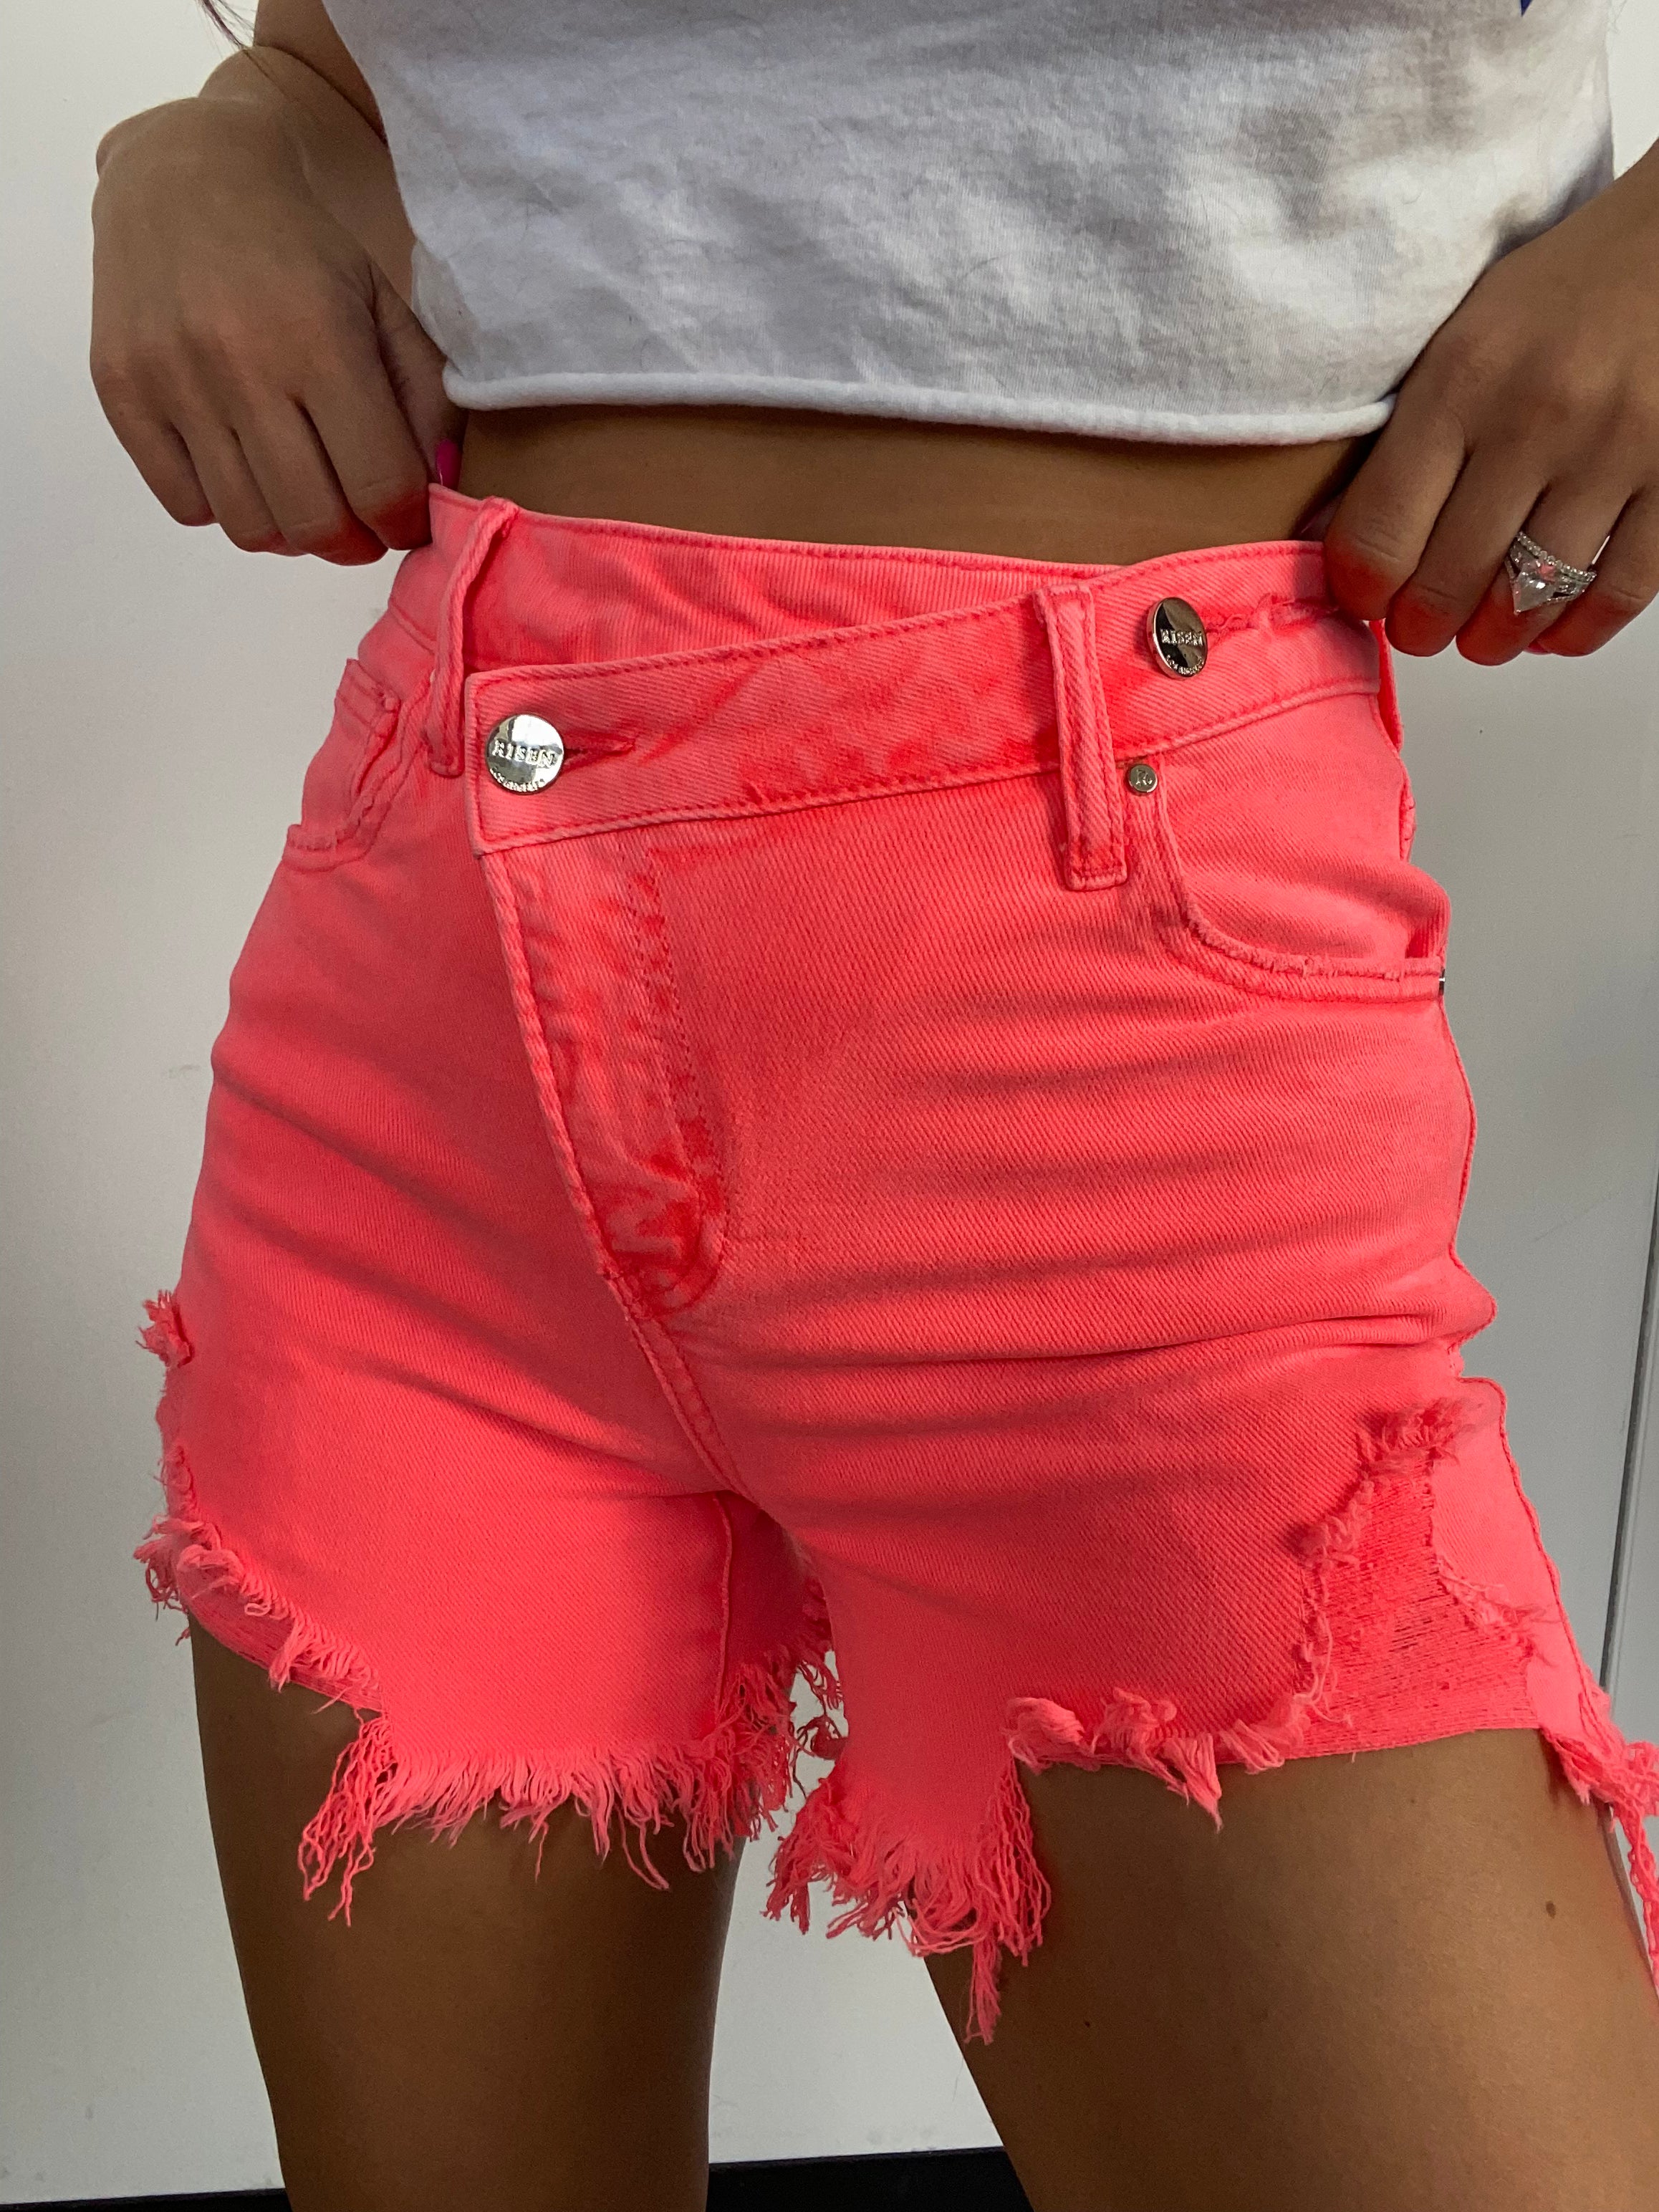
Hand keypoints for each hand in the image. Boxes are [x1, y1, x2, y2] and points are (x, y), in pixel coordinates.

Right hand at [91, 93, 459, 563]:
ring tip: (306, 496)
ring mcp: (172, 381)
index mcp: (321, 339)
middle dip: (353, 543)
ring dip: (291, 532)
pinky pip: (186, 505)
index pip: (379, 486)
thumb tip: (440, 490)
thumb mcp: (384, 305)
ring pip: (249, 527)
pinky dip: (226, 508)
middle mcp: (241, 364)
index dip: (405, 523)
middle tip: (361, 523)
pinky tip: (245, 468)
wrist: (185, 176)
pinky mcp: (121, 391)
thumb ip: (427, 400)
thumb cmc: (302, 251)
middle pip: (314, 523)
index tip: (407, 518)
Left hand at [1323, 144, 1658, 663]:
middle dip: (1423, 626)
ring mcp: (1615, 450)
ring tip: (1483, 634)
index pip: (1378, 534)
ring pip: (1530, 600)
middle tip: (1421, 626)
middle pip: (1447, 583)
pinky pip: (1619, 591)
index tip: (1367, 597)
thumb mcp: (1465, 332)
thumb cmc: (1568, 288)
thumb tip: (1351, 536)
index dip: (1362, 590)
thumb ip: (1412, 429)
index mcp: (1461, 379)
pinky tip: (1552, 628)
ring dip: (1495, 637)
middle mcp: (1535, 417)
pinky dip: (1576, 629)